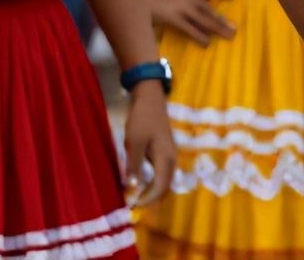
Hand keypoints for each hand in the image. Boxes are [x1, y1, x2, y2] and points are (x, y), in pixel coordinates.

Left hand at [122, 85, 176, 207]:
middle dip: (151, 199)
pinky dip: (152, 182)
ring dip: (152, 192)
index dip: (147, 199)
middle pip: (165, 186)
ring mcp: (169, 155)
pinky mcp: (164, 152)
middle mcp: (171, 159)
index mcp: (166, 158)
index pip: (160, 187)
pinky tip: (141, 183)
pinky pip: (161, 173)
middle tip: (133, 205)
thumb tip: (132, 187)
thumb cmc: (142, 118)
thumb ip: (134, 165)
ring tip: (136, 197)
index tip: (132, 205)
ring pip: (164, 181)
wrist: (150, 98)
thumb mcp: (134, 142)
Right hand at [146, 0, 235, 43]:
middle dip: (222, 19)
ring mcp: (182, 8)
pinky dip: (199, 36)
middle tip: (235, 28)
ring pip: (204, 19)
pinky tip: (207, 43)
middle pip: (209, 9)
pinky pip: (190, 29)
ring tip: (228, 36)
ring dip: (217, 28)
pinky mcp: (174, 18)